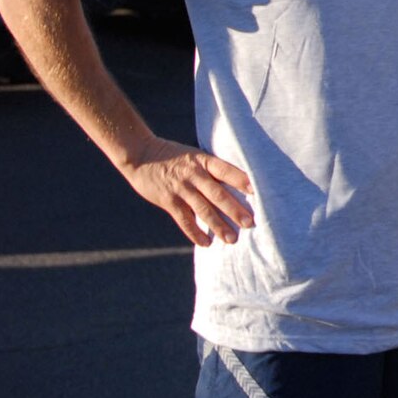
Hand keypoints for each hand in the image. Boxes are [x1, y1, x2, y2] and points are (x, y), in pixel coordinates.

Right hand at [120, 135, 254, 246]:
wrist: (139, 154)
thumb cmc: (173, 156)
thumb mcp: (195, 156)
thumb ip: (211, 169)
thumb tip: (236, 184)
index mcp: (203, 161)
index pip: (227, 171)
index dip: (242, 181)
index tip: (258, 191)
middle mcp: (194, 175)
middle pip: (218, 194)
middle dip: (235, 210)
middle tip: (250, 223)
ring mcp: (181, 189)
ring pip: (203, 210)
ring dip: (218, 226)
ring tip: (232, 239)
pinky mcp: (168, 201)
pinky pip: (184, 220)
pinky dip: (194, 233)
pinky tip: (205, 243)